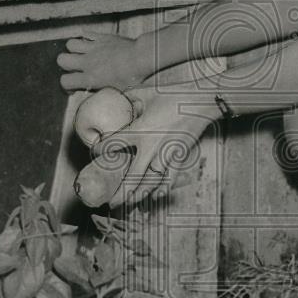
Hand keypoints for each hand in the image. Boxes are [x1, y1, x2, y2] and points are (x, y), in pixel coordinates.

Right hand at [57, 30, 150, 91]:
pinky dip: (86, 37)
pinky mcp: (101, 37)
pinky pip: (86, 33)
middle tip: (76, 67)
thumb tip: (91, 87)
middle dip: (66, 65)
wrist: (141, 57)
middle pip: (61, 59)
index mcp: (90, 78)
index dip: (67, 85)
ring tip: (82, 53)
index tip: (75, 86)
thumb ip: (99, 88)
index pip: (65, 81)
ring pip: (70, 44)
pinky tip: (91, 42)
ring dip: (74, 49)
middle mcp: (87, 62)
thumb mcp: (115, 90)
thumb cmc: (131, 77)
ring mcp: (93, 47)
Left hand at [90, 86, 216, 205]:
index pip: (114, 144)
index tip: (95, 153)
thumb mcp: (148, 92)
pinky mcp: (180, 156)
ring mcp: (166, 154)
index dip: (101, 150)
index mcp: (140, 130)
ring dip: (140, 195)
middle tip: (110, 202)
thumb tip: (119, 98)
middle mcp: (151, 146)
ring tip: (129, 204)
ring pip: (151, 181)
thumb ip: (131, 97)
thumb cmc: (174, 95)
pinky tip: (155, 196)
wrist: (202, 102)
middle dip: (121, 192)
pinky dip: (162, 189)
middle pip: (133, 176)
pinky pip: (170, 178)